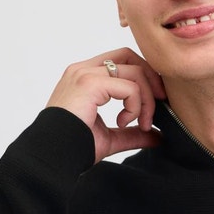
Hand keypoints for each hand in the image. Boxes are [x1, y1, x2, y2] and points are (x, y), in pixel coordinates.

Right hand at [46, 48, 165, 162]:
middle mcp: (84, 70)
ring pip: (134, 71)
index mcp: (86, 77)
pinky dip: (135, 106)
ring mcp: (85, 74)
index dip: (144, 77)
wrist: (53, 156)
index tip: (154, 103)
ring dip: (146, 100)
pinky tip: (123, 123)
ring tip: (141, 124)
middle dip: (151, 79)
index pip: (122, 61)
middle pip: (130, 57)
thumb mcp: (111, 138)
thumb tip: (158, 136)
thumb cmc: (73, 147)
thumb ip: (133, 133)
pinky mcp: (89, 83)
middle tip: (160, 104)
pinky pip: (129, 87)